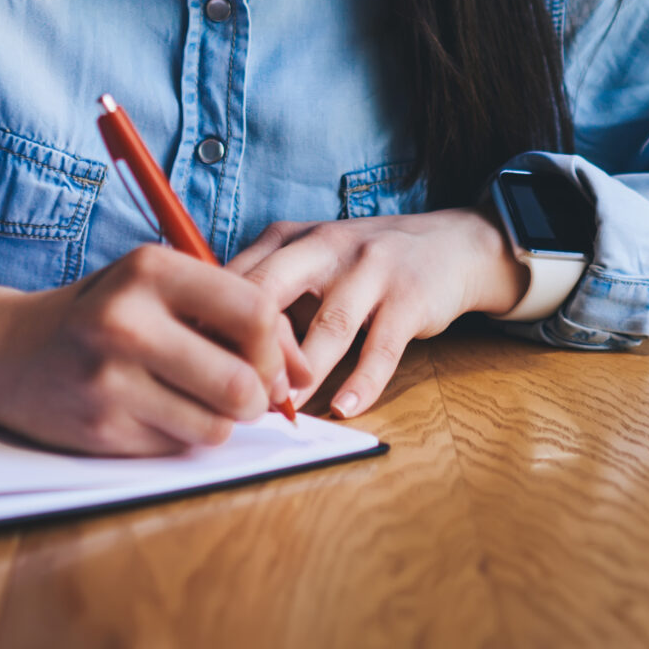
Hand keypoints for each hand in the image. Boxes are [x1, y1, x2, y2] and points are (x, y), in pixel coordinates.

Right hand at [0, 244, 310, 455]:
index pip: (254, 311)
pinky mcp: (100, 428)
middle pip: (242, 382)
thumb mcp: (159, 289)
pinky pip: (177, 448)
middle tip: (242, 393)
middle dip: (257, 397)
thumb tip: (302, 370)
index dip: (277, 347)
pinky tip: (151, 412)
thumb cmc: (102, 315)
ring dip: (219, 422)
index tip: (270, 362)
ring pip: (217, 426)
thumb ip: (231, 314)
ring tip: (193, 401)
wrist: (7, 352)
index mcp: (150, 269)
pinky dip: (179, 437)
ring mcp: (109, 380)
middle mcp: (127, 321)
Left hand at [227, 208, 527, 418]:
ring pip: (328, 326)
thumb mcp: (307, 261)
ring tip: (284, 410)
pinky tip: (345, 408)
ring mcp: (371, 269)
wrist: (451, 245)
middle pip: (270, 292)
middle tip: (237, 396)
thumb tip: (206, 348)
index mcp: (289, 237)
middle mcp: (326, 246)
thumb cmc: (362, 264)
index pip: (236, 279)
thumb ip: (264, 294)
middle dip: (251, 349)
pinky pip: (382, 347)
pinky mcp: (410, 298)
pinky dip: (363, 382)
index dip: (212, 327)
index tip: (197, 370)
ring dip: (303, 374)